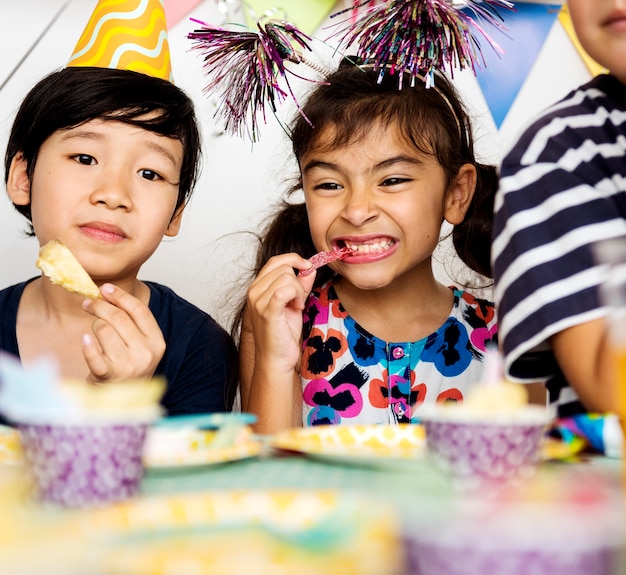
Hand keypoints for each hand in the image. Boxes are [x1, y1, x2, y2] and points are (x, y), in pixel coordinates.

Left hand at [80, 283, 164, 382]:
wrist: (123, 400)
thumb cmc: (129, 366)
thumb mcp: (141, 344)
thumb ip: (132, 321)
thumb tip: (107, 291)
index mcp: (157, 342)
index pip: (139, 310)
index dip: (120, 296)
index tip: (105, 288)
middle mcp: (146, 353)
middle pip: (119, 317)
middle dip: (100, 305)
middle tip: (88, 303)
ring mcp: (128, 365)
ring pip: (103, 330)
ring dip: (94, 326)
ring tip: (93, 332)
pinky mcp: (109, 376)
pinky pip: (94, 354)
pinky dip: (87, 345)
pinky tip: (84, 340)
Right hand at [246, 253, 315, 373]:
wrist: (276, 359)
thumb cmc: (282, 334)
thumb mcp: (294, 303)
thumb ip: (300, 285)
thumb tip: (309, 268)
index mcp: (257, 287)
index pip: (275, 261)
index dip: (294, 260)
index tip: (307, 267)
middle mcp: (254, 291)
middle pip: (283, 268)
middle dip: (298, 281)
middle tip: (298, 300)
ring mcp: (258, 301)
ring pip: (287, 277)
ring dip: (298, 292)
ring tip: (296, 307)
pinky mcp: (266, 311)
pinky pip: (285, 290)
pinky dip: (296, 296)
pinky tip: (297, 308)